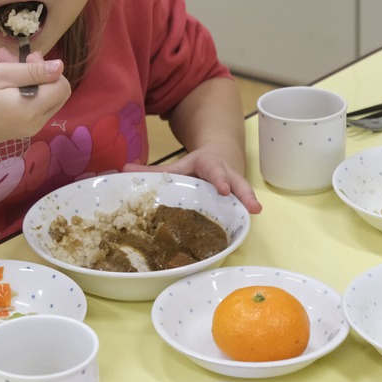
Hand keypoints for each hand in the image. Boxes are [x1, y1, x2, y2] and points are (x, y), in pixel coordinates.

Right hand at [0, 49, 69, 147]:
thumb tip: (60, 67)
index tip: (26, 59)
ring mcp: (29, 129)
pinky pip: (33, 107)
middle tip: (13, 58)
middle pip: (57, 93)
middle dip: (40, 73)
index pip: (62, 86)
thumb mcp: (0, 75)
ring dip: (28, 79)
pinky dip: (22, 91)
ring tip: (1, 63)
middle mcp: (36, 123)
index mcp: (32, 110)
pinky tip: (1, 81)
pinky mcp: (21, 129)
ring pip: (44, 98)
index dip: (48, 69)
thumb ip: (33, 72)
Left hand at [124, 149, 261, 213]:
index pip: (214, 170)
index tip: (222, 189)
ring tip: (257, 212)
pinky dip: (245, 216)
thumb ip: (153, 171)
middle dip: (243, 192)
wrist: (221, 155)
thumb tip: (123, 170)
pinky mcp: (239, 197)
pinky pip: (243, 206)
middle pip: (237, 182)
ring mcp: (235, 186)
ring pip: (245, 192)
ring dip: (250, 201)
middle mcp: (226, 174)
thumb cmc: (197, 166)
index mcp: (209, 165)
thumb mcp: (179, 166)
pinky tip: (248, 226)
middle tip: (252, 206)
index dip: (219, 179)